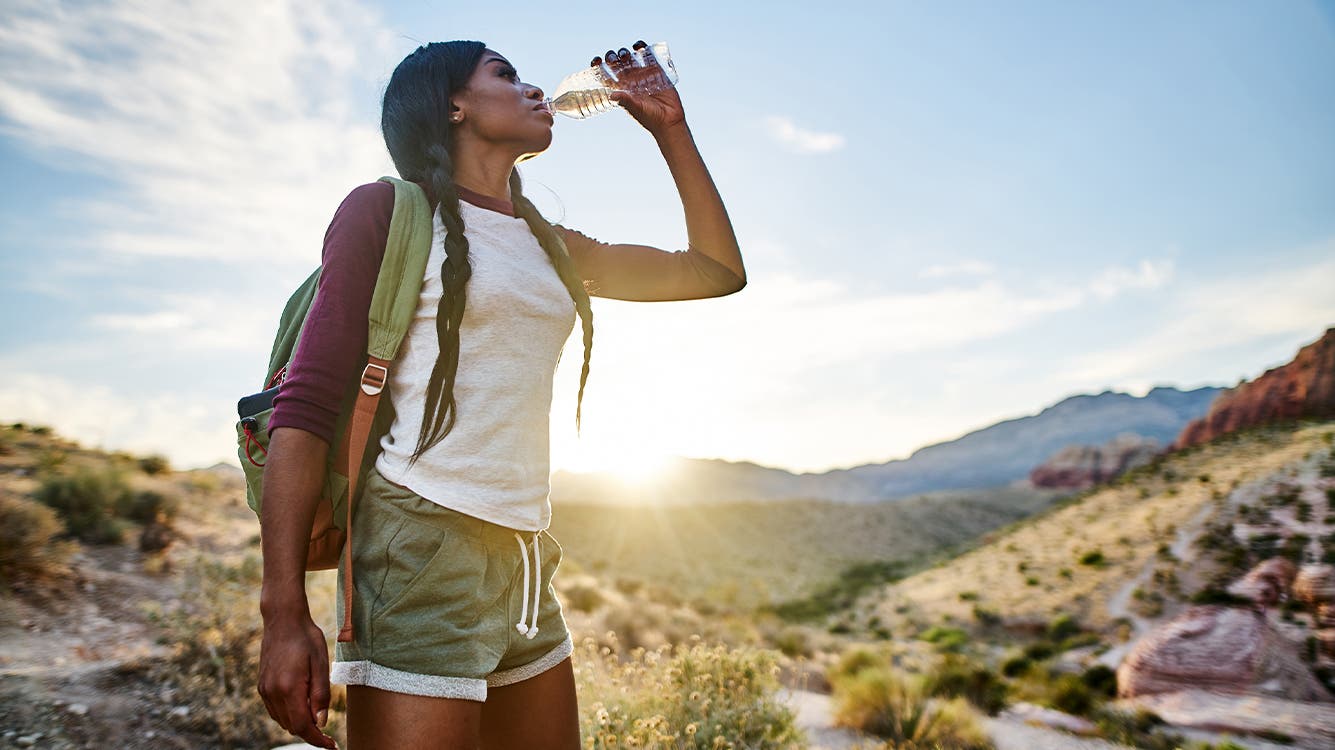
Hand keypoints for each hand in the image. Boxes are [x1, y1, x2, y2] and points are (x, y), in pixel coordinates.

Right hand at [258, 611, 336, 748]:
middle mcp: (273, 693)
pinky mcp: (262, 686)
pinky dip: (289, 714)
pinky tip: (302, 704)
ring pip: (282, 721)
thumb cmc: (306, 638)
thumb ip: (321, 695)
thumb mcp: (321, 664)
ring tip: (316, 713)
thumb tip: (321, 721)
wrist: (283, 620)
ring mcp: (265, 690)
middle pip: (292, 726)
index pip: (303, 727)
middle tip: (328, 729)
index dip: (318, 740)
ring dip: (299, 723)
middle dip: (311, 731)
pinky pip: (275, 710)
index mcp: (289, 688)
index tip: (332, 745)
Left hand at [595, 42, 685, 137]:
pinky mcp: (657, 71)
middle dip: (613, 58)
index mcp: (622, 90)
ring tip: (625, 55)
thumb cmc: (650, 118)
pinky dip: (642, 48)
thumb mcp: (636, 109)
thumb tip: (611, 95)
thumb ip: (625, 101)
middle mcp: (631, 81)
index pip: (607, 76)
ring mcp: (643, 75)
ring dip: (625, 53)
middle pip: (617, 64)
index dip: (599, 67)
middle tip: (614, 59)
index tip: (597, 61)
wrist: (670, 120)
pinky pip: (649, 56)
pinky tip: (638, 45)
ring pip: (631, 58)